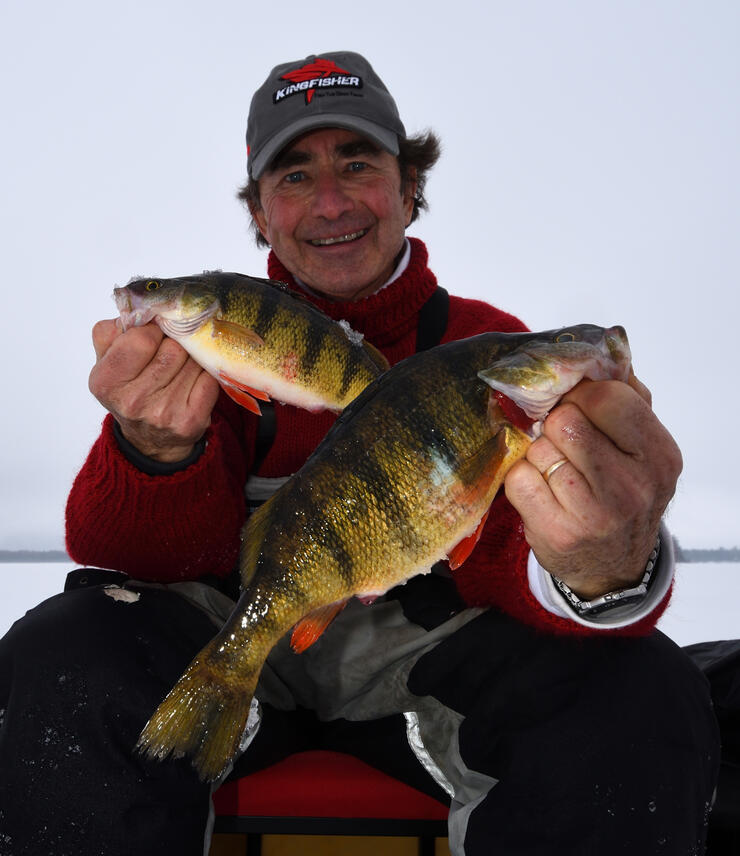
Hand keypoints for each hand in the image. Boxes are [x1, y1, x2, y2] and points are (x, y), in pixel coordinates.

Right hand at [89, 319, 219, 462]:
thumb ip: (112, 330)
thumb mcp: (106, 360)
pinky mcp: (190, 421)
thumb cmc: (129, 388)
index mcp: (106, 381)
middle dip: (175, 343)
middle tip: (169, 352)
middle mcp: (132, 401)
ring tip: (180, 367)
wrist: (150, 439)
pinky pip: (209, 378)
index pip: (141, 338)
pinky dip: (205, 375)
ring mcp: (163, 413)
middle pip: (173, 348)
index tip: (153, 336)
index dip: (152, 330)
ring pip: (194, 360)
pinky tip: (193, 381)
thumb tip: (139, 310)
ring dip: (191, 357)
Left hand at [504, 375, 681, 598]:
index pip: (608, 398)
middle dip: (554, 425)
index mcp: (658, 454)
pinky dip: (521, 478)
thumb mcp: (642, 447)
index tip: (573, 404)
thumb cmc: (623, 492)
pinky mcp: (558, 533)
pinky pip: (518, 479)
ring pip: (539, 449)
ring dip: (538, 455)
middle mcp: (632, 487)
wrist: (614, 567)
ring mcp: (595, 514)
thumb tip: (596, 353)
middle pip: (565, 422)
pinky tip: (539, 490)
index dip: (579, 395)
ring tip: (555, 471)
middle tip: (561, 441)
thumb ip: (626, 396)